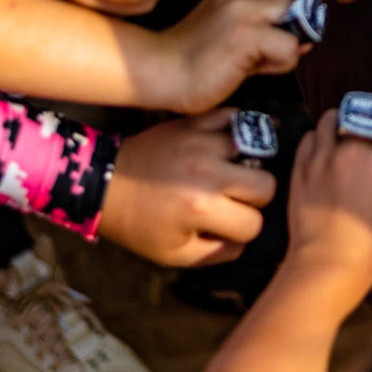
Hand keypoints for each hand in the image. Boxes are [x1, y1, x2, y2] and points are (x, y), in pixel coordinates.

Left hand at [99, 110, 276, 265]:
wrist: (105, 183)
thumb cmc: (139, 223)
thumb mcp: (174, 255)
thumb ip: (217, 253)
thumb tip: (245, 240)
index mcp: (201, 208)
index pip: (253, 224)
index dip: (244, 231)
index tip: (228, 228)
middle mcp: (206, 172)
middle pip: (266, 185)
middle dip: (254, 200)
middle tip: (234, 201)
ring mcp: (201, 142)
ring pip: (258, 150)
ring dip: (249, 165)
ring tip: (233, 173)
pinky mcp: (194, 123)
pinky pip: (235, 116)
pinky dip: (240, 129)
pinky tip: (233, 145)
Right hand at [156, 0, 307, 113]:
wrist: (160, 73)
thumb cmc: (196, 62)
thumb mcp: (234, 35)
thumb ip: (268, 31)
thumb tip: (308, 39)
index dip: (285, 23)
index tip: (266, 47)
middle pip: (297, 4)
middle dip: (292, 32)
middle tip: (264, 57)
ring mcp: (244, 9)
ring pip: (298, 24)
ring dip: (285, 50)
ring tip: (254, 64)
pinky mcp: (246, 32)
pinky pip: (290, 47)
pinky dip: (280, 65)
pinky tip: (250, 71)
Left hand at [280, 109, 371, 300]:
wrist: (329, 267)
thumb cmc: (371, 251)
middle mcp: (358, 151)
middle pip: (367, 120)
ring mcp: (326, 157)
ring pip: (332, 118)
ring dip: (340, 123)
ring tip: (344, 134)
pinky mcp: (302, 168)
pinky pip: (309, 137)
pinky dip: (316, 140)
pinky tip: (322, 152)